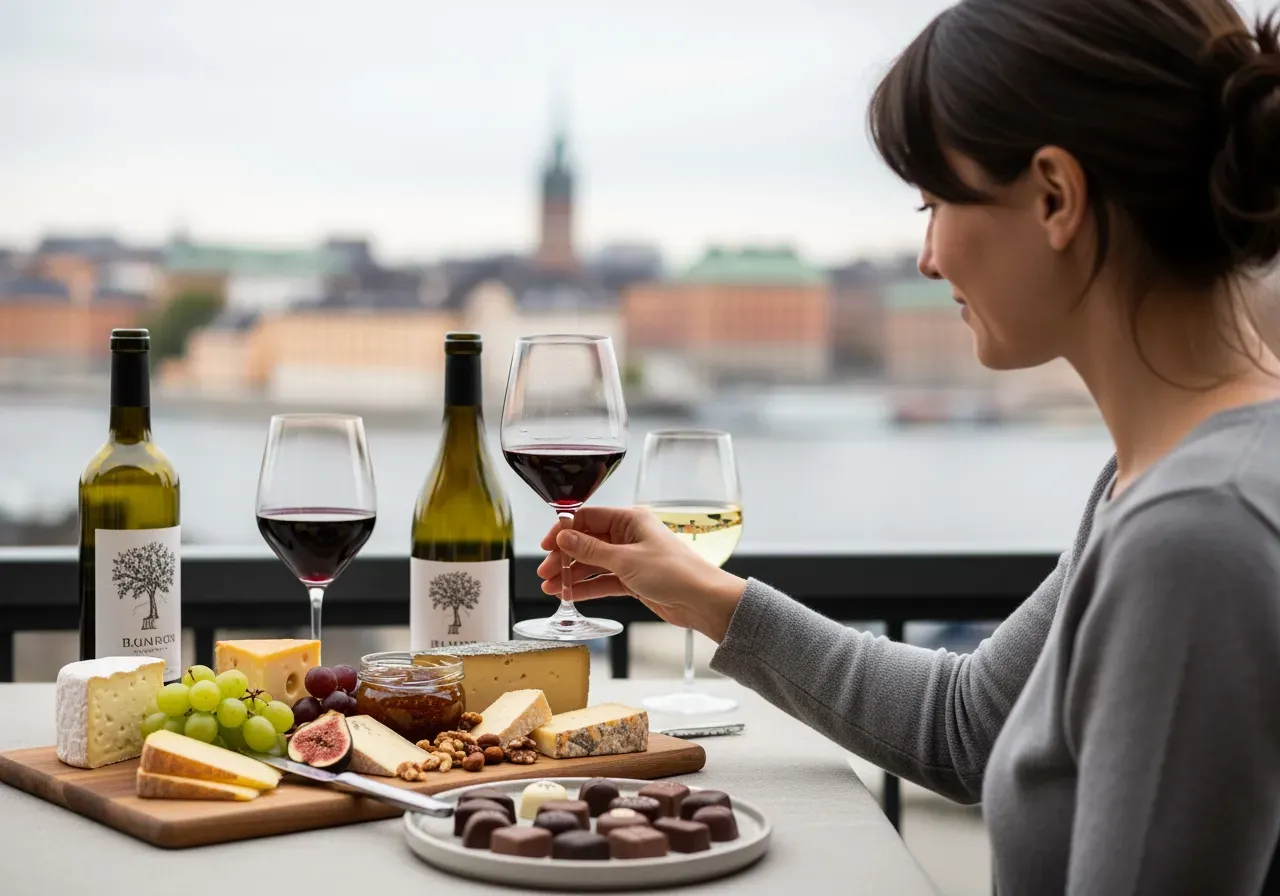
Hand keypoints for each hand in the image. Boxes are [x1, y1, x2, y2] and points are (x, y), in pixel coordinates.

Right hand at [536, 507, 747, 642]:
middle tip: (545, 572)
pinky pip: (603, 580)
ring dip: (572, 575)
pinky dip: (587, 588)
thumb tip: (564, 537)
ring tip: (551, 588)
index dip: (564, 532)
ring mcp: (631, 558)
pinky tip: (569, 595)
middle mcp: (629, 536)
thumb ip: (591, 550)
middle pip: (587, 542)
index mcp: (630, 519)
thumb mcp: (626, 560)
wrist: (702, 600)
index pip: (588, 518)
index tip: (546, 547)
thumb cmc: (673, 573)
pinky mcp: (634, 580)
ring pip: (593, 563)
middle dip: (565, 557)